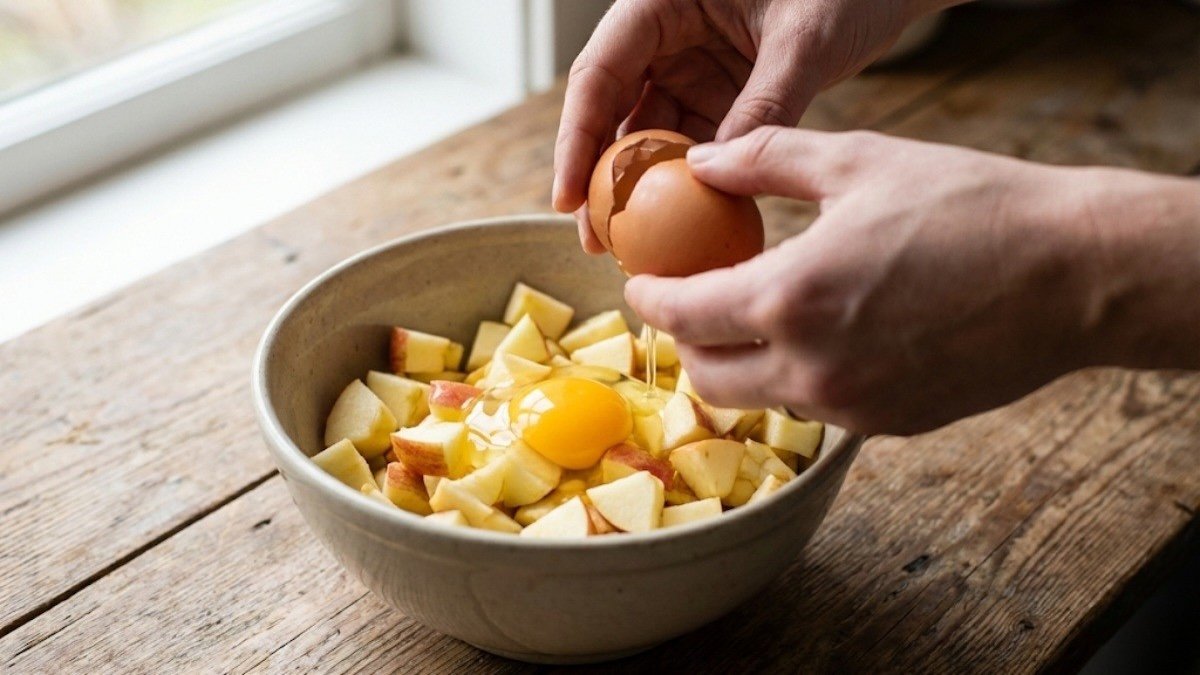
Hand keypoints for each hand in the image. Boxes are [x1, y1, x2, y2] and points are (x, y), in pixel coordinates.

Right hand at [553, 0, 949, 251]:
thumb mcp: (804, 40)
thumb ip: (763, 102)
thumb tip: (722, 175)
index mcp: (662, 2)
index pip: (600, 73)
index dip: (577, 137)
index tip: (571, 197)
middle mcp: (667, 36)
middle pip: (615, 113)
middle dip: (603, 179)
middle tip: (598, 241)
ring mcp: (694, 69)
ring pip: (652, 137)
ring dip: (644, 193)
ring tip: (637, 249)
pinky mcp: (723, 96)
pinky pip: (696, 147)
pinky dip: (691, 187)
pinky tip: (687, 230)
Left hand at [625, 127, 1199, 434]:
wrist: (1073, 274)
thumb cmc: (971, 207)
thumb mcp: (859, 161)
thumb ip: (764, 159)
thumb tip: (702, 161)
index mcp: (789, 298)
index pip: (682, 316)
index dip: (649, 300)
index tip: (642, 285)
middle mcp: (810, 368)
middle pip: (707, 378)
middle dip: (686, 343)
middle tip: (695, 305)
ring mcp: (851, 406)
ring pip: (760, 400)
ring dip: (742, 365)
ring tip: (759, 319)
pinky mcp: (889, 426)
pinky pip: (817, 410)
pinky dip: (799, 380)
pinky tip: (827, 338)